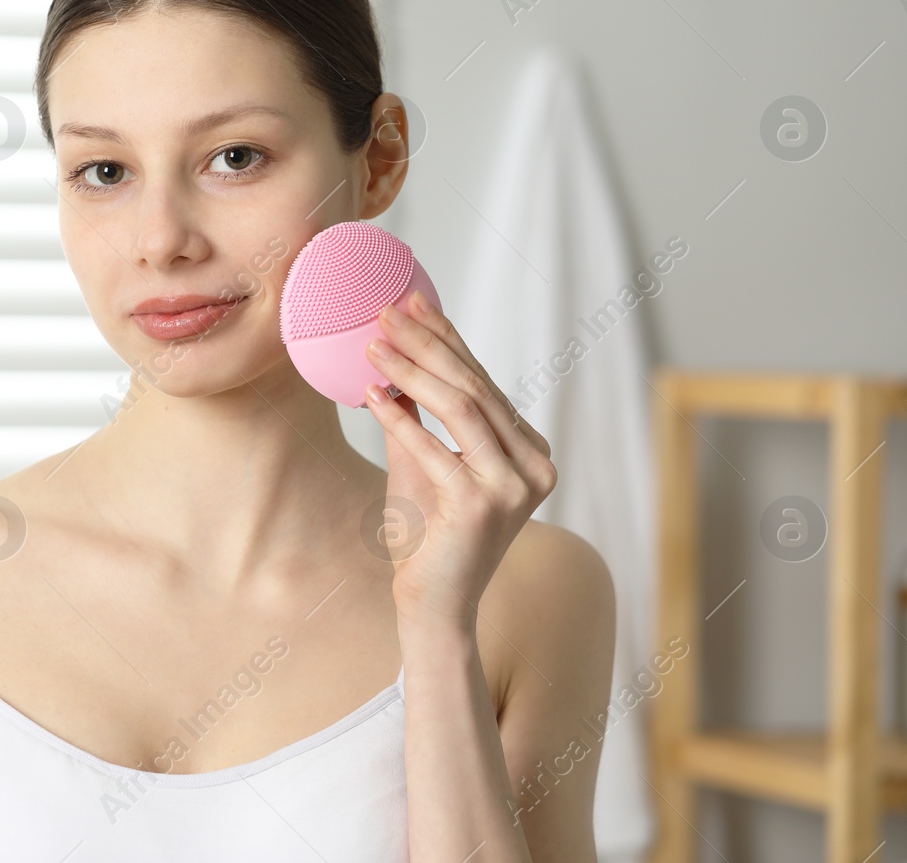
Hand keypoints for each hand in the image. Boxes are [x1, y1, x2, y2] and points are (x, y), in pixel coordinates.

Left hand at [363, 289, 556, 632]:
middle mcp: (535, 466)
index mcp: (530, 451)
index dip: (447, 338)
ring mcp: (514, 487)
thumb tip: (392, 357)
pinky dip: (401, 419)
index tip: (411, 303)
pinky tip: (372, 396)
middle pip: (474, 387)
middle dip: (427, 344)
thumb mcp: (422, 462)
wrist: (432, 604)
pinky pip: (435, 449)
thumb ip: (416, 415)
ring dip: (412, 371)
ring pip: (462, 408)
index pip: (485, 382)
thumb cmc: (427, 534)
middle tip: (387, 312)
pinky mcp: (483, 507)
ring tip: (374, 346)